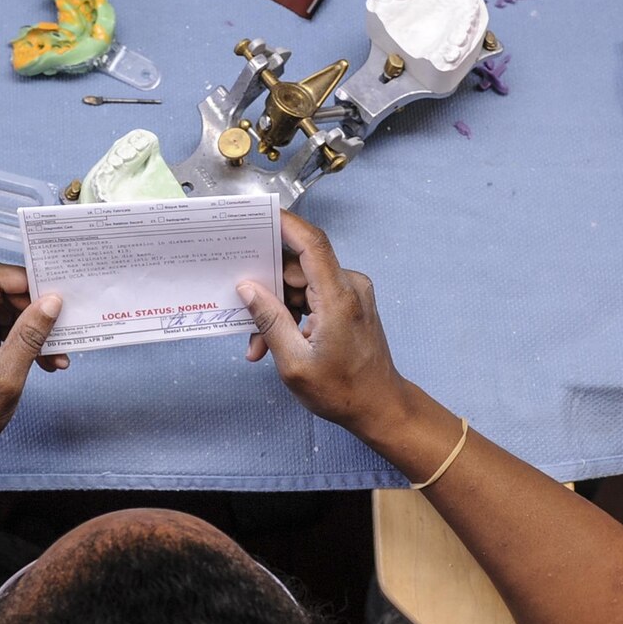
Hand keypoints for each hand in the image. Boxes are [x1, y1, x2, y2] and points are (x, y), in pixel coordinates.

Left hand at [0, 263, 65, 461]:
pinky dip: (20, 338)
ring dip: (31, 328)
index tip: (58, 298)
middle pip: (0, 291)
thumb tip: (53, 301)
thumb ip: (31, 332)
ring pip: (4, 309)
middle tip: (61, 330)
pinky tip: (43, 359)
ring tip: (55, 354)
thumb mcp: (8, 372)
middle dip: (33, 310)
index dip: (28, 284)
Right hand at [238, 214, 411, 436]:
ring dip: (277, 310)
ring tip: (259, 345)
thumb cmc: (343, 391)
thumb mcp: (294, 362)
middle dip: (267, 290)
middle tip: (242, 313)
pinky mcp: (349, 305)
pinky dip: (292, 317)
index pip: (311, 243)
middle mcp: (349, 288)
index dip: (285, 224)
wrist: (380, 407)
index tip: (259, 216)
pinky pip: (312, 298)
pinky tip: (275, 343)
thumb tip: (247, 289)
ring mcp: (351, 295)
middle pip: (298, 268)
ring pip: (301, 286)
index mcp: (338, 297)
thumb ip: (269, 320)